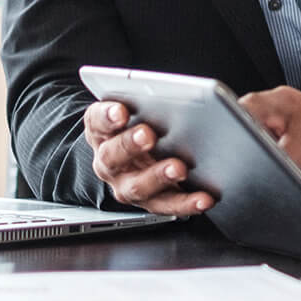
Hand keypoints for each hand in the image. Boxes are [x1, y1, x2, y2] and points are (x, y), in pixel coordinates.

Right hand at [84, 100, 213, 215]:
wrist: (139, 154)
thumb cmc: (143, 124)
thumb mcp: (143, 107)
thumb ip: (154, 100)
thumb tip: (186, 94)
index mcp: (103, 131)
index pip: (97, 120)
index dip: (107, 115)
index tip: (121, 111)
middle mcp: (109, 160)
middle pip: (112, 155)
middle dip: (130, 144)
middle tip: (148, 134)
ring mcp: (127, 184)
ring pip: (137, 186)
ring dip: (158, 177)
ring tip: (178, 168)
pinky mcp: (150, 202)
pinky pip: (166, 205)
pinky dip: (186, 203)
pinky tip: (204, 198)